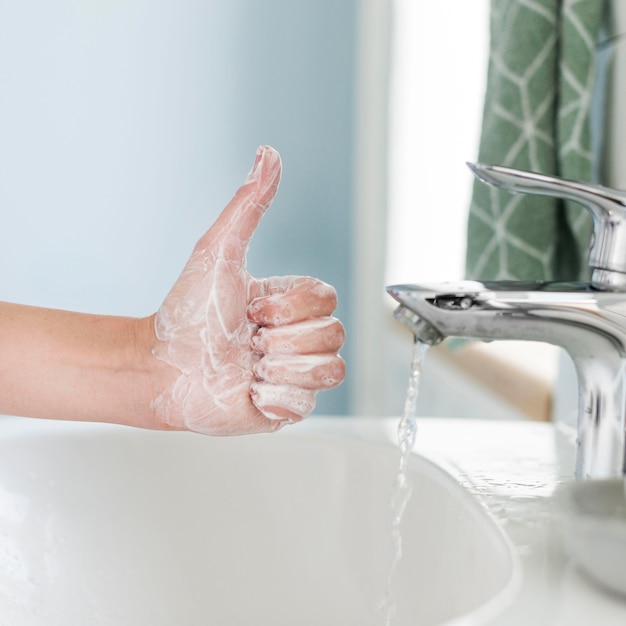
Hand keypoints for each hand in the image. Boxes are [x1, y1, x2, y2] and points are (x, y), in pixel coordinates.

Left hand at [151, 146, 344, 434]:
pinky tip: (247, 390)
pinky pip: (308, 403)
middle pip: (334, 334)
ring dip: (280, 367)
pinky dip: (272, 396)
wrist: (163, 368)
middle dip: (282, 338)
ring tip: (247, 366)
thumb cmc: (186, 313)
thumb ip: (249, 207)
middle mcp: (298, 336)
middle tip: (247, 340)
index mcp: (290, 302)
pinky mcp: (288, 407)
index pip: (329, 298)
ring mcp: (295, 373)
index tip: (252, 309)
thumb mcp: (219, 253)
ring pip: (330, 370)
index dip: (290, 306)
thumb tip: (268, 155)